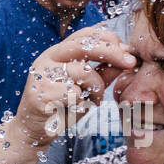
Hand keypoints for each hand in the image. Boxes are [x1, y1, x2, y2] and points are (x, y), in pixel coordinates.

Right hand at [10, 27, 133, 149]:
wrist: (33, 130)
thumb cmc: (61, 106)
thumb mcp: (86, 86)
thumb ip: (103, 72)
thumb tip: (127, 57)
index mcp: (58, 52)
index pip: (85, 34)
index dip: (109, 39)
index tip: (127, 51)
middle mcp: (47, 58)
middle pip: (84, 44)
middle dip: (112, 52)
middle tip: (130, 62)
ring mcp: (41, 74)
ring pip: (82, 72)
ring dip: (96, 88)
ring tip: (94, 100)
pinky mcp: (39, 93)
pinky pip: (73, 93)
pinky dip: (81, 103)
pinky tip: (75, 109)